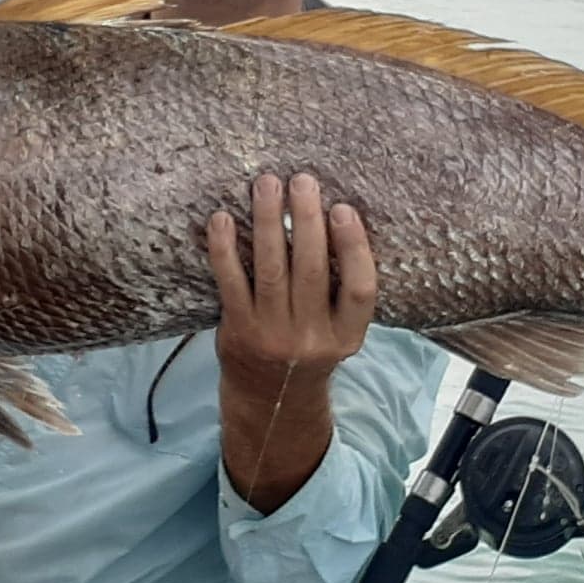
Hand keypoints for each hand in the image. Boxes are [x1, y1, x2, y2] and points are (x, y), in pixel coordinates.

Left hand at [207, 172, 378, 512]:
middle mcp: (312, 337)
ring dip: (267, 222)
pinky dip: (225, 248)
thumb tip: (335, 216)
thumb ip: (342, 288)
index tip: (343, 208)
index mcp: (347, 335)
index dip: (354, 247)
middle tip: (302, 180)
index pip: (361, 290)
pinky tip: (222, 218)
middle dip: (306, 219)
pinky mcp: (238, 330)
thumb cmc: (308, 349)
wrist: (269, 402)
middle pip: (312, 270)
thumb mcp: (338, 331)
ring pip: (271, 269)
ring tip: (266, 184)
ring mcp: (273, 335)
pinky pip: (231, 282)